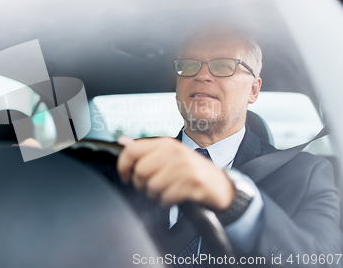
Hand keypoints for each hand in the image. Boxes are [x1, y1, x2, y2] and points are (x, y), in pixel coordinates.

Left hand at [116, 136, 233, 210]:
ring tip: (166, 193)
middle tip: (152, 188)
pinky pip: (166, 197)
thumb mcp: (169, 157)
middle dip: (141, 186)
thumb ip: (146, 151)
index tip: (125, 178)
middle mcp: (174, 151)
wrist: (221, 186)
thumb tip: (123, 141)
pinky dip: (167, 202)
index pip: (132, 150)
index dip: (123, 167)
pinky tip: (174, 198)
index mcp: (165, 144)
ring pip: (152, 186)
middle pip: (140, 171)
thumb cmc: (190, 173)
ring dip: (156, 195)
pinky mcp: (193, 182)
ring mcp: (184, 166)